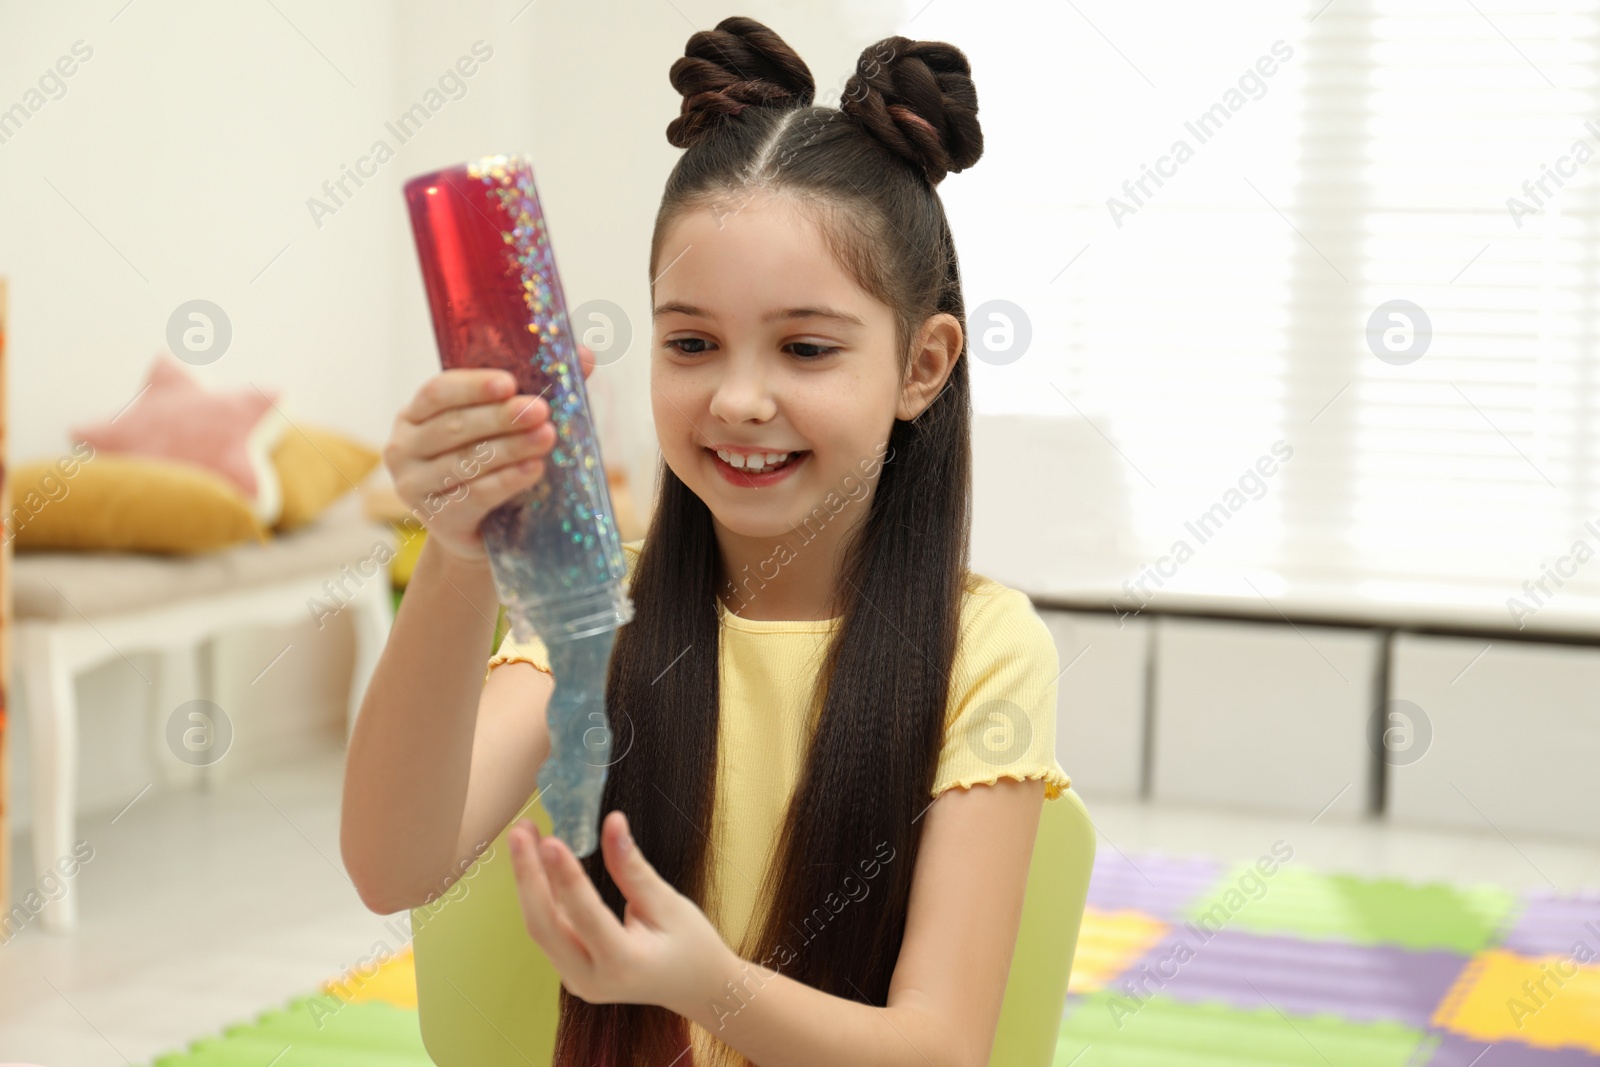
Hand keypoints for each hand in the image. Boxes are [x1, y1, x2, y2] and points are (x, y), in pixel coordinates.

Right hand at [384, 344, 596, 563]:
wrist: (485, 531)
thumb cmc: (495, 466)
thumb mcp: (508, 426)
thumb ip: (540, 389)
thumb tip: (585, 353)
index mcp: (415, 415)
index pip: (437, 392)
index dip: (473, 386)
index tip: (510, 383)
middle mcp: (404, 448)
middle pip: (453, 426)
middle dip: (500, 417)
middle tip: (540, 410)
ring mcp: (414, 486)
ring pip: (465, 461)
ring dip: (509, 448)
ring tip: (546, 438)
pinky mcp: (436, 519)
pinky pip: (473, 496)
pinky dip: (506, 481)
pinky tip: (533, 470)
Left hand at [508, 810, 736, 1016]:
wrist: (695, 986)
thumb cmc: (689, 944)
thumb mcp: (667, 903)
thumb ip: (632, 867)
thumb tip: (612, 822)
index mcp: (623, 964)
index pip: (585, 915)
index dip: (566, 876)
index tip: (550, 840)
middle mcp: (591, 978)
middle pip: (544, 926)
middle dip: (527, 876)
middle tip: (520, 831)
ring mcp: (576, 979)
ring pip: (540, 927)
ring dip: (529, 880)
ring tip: (524, 836)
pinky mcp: (571, 970)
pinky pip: (549, 929)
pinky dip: (541, 893)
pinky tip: (537, 859)